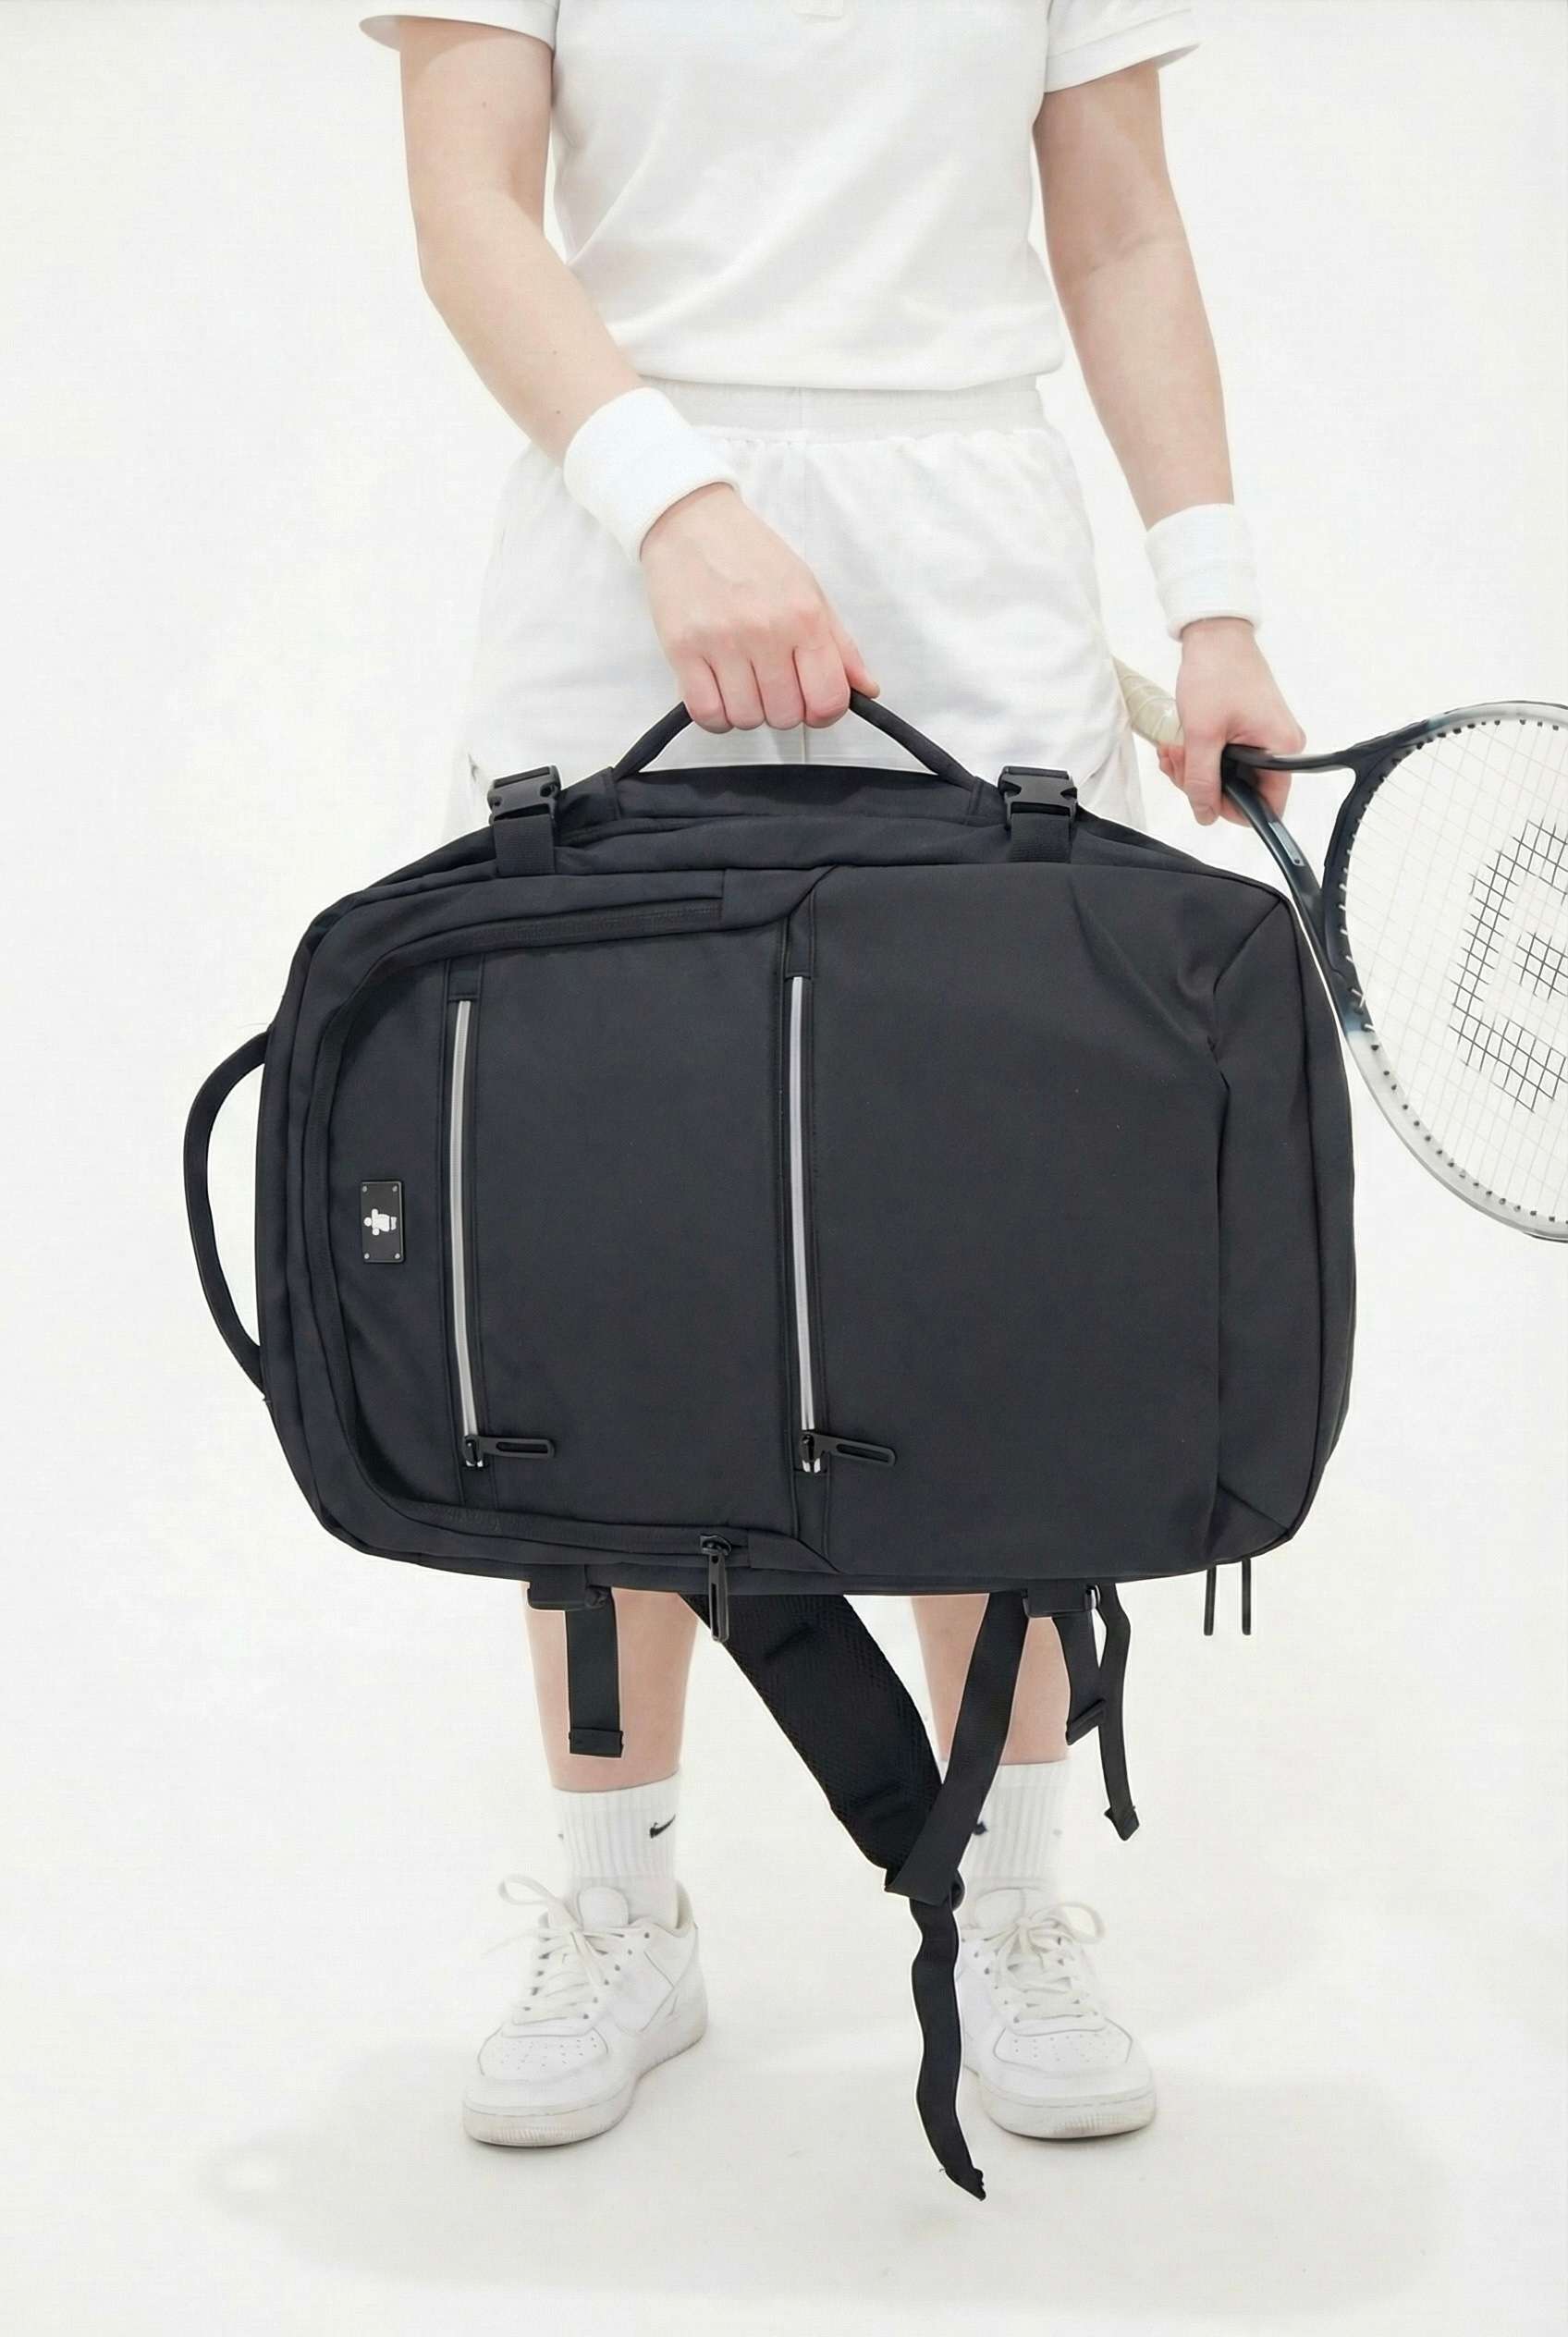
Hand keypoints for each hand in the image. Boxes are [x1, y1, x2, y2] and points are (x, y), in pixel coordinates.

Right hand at [640, 484, 877, 732]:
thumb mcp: (808, 591)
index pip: (828, 699)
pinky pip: (707, 713)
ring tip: (742, 683)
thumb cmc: (752, 556)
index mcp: (805, 617)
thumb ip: (840, 645)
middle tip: (771, 683)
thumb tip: (867, 690)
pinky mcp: (683, 650)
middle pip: (785, 716)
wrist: (692, 524)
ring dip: (747, 711)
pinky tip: (719, 696)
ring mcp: (722, 642)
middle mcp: (766, 631)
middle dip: (782, 709)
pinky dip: (716, 717)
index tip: (811, 703)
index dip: (823, 713)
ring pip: (746, 719)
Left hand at [1157, 617, 1304, 826]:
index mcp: (1281, 751)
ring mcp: (1263, 737)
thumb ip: (1202, 781)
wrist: (1214, 634)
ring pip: (1227, 774)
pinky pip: (1225, 756)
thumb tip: (1205, 814)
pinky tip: (1180, 743)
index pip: (1267, 805)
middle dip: (1203, 784)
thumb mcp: (1203, 735)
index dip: (1232, 809)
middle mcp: (1279, 746)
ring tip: (1174, 749)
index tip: (1203, 798)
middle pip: (1242, 790)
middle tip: (1178, 764)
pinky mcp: (1248, 729)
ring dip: (1196, 769)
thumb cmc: (1216, 672)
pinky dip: (1200, 755)